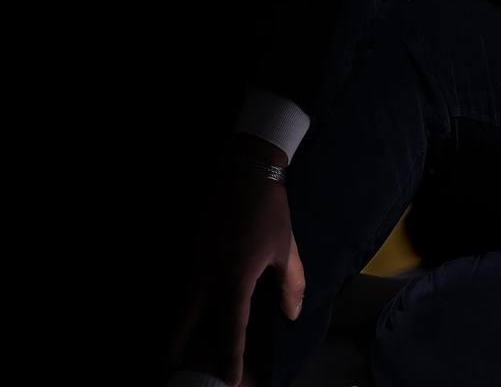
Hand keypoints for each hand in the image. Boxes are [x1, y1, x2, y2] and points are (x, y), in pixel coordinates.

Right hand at [167, 140, 306, 386]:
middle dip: (178, 351)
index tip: (229, 381)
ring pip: (183, 307)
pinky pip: (186, 288)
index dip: (231, 358)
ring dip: (180, 332)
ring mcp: (196, 263)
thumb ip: (290, 284)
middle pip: (188, 324)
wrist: (244, 172)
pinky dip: (186, 308)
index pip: (232, 329)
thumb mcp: (286, 249)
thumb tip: (292, 314)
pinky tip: (190, 318)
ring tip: (177, 355)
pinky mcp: (192, 252)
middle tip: (172, 374)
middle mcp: (209, 276)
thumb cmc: (270, 212)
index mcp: (236, 278)